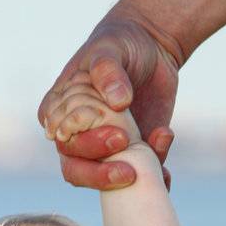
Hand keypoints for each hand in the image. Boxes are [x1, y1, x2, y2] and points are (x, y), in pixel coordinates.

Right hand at [38, 12, 180, 190]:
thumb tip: (118, 101)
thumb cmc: (119, 44)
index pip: (64, 144)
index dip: (85, 147)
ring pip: (108, 182)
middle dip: (103, 172)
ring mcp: (104, 151)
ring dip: (134, 172)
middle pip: (79, 171)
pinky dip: (155, 173)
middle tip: (131, 159)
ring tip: (160, 140)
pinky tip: (167, 156)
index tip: (116, 136)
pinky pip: (140, 176)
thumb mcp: (109, 48)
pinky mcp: (132, 155)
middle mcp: (77, 139)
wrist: (151, 46)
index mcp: (59, 116)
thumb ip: (107, 70)